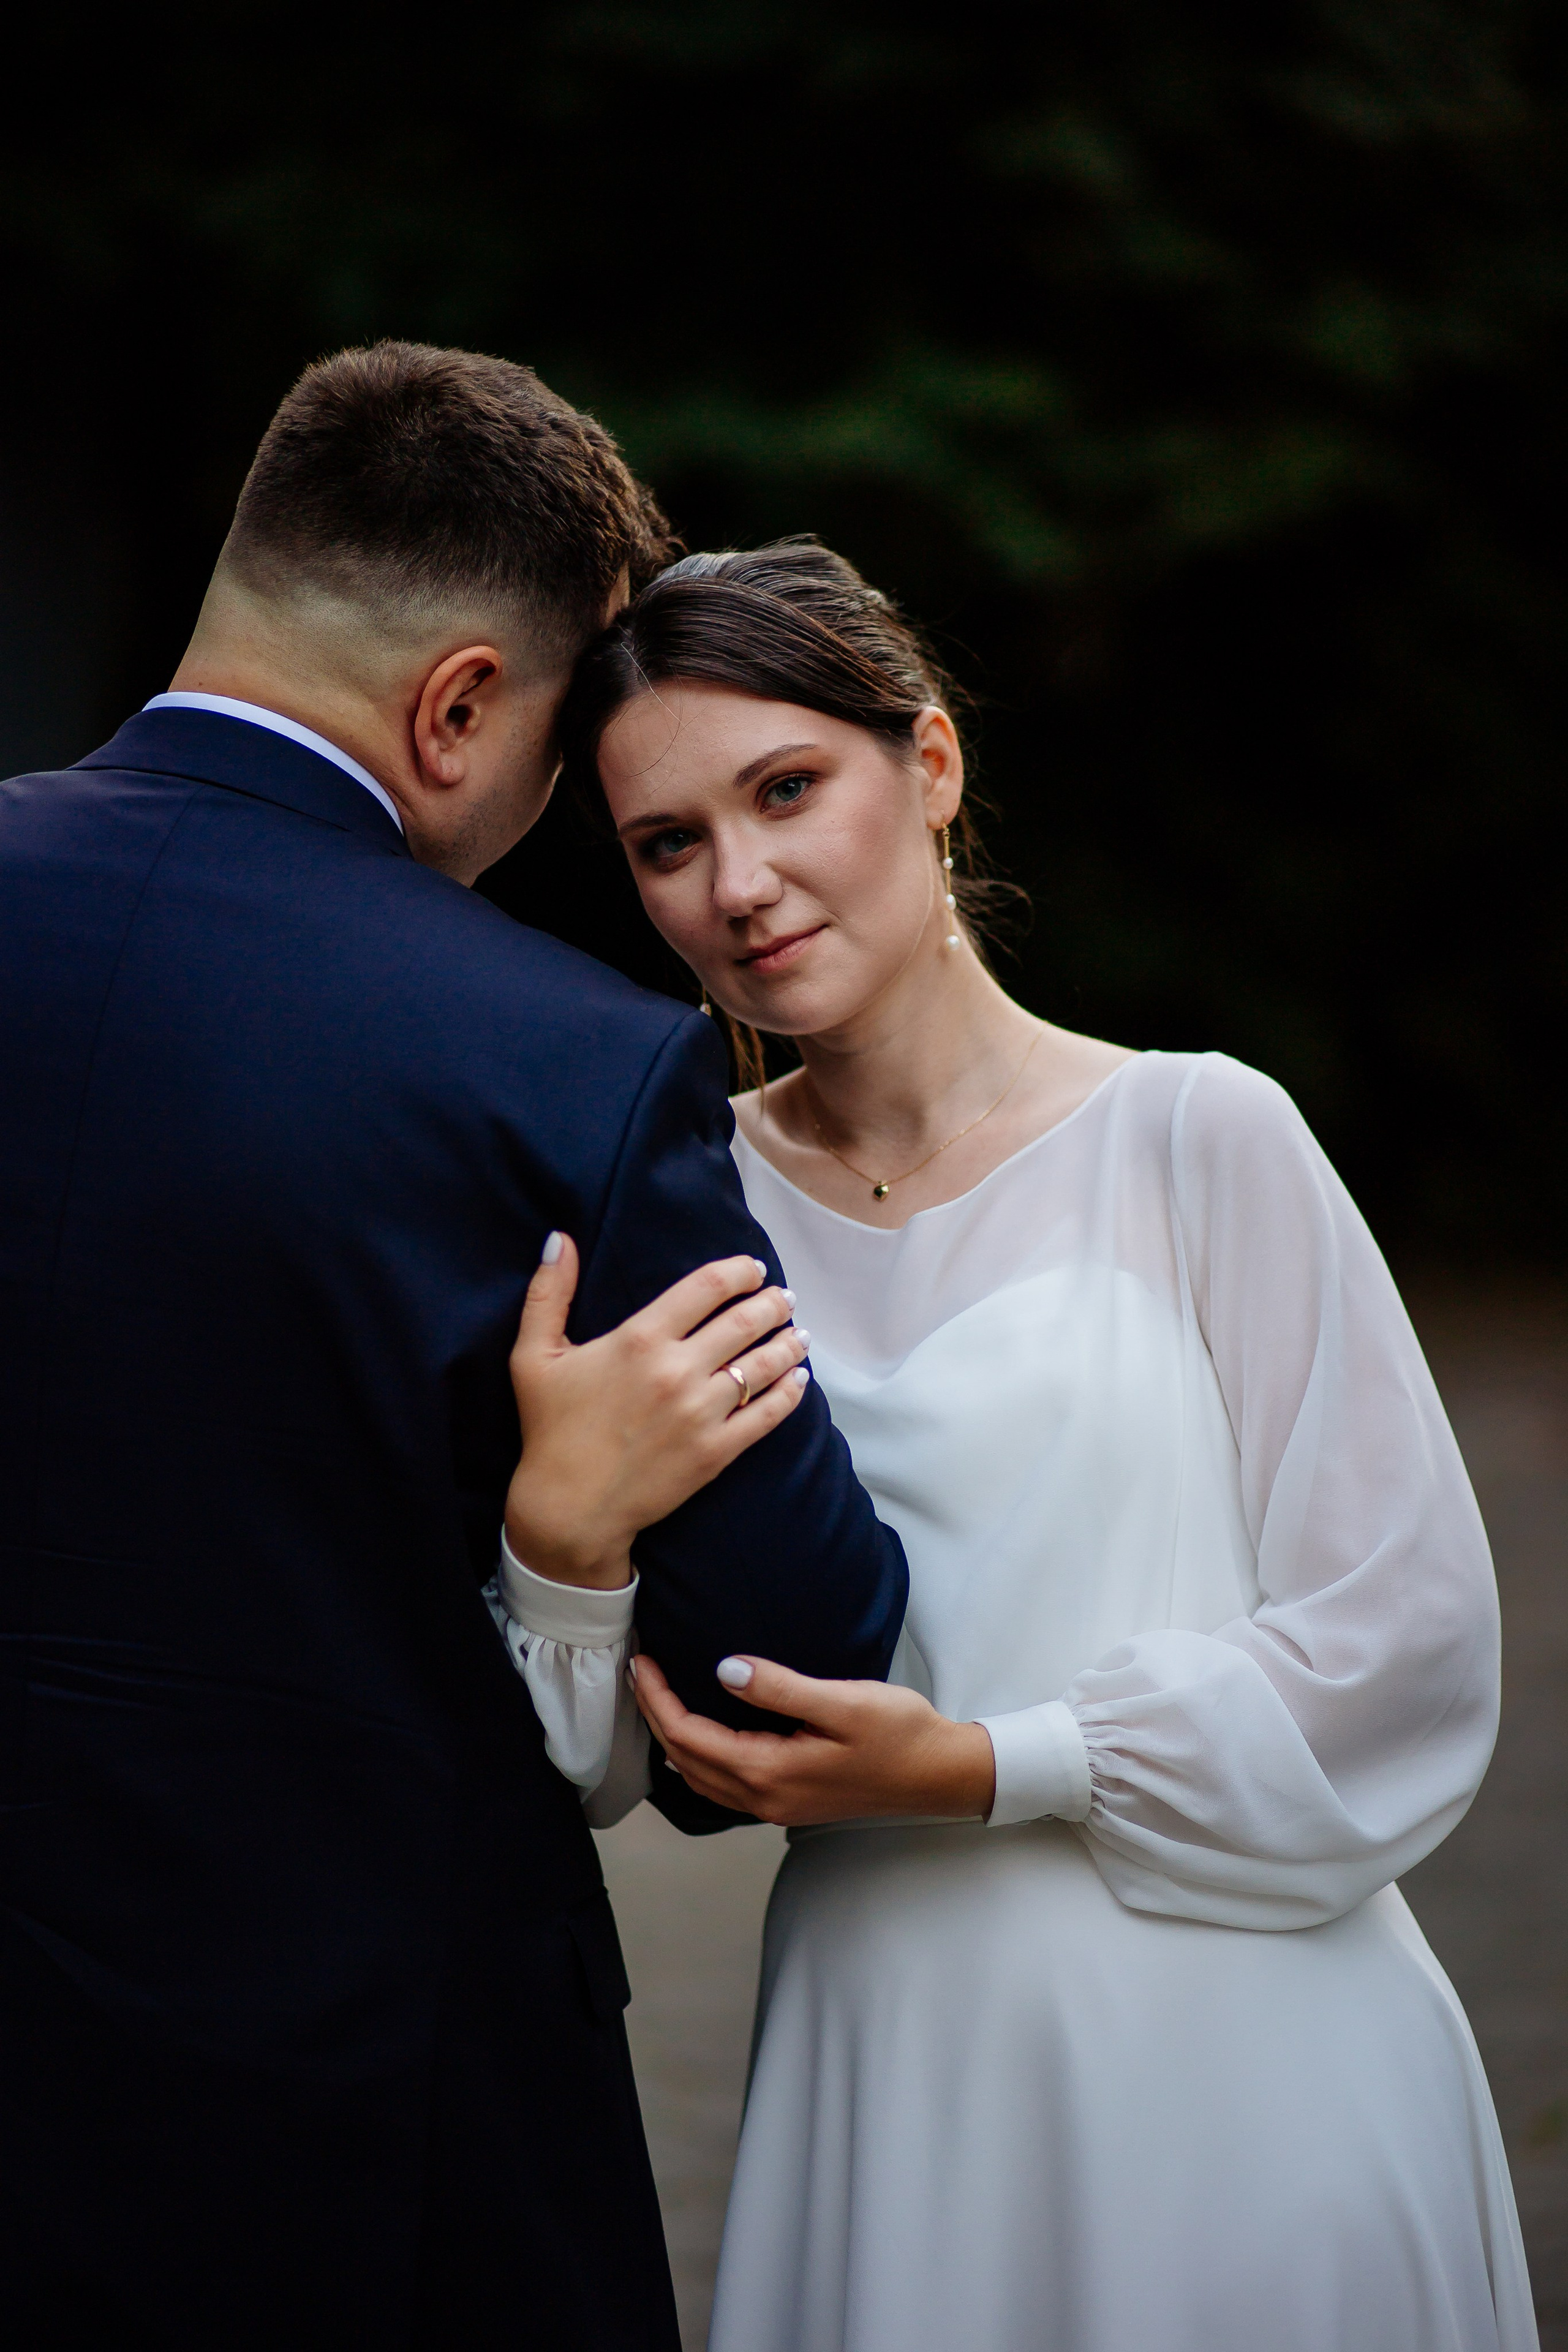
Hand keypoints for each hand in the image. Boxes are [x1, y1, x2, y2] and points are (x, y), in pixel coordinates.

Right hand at [503, 1234, 809, 1588]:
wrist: (568, 1508)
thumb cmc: (550, 1429)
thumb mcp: (533, 1356)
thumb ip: (548, 1293)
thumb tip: (560, 1239)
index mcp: (639, 1339)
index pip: (706, 1287)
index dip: (737, 1272)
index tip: (753, 1269)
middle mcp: (677, 1370)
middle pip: (743, 1322)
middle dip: (771, 1304)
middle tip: (784, 1298)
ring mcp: (701, 1413)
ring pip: (761, 1365)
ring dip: (787, 1344)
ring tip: (799, 1333)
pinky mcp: (715, 1452)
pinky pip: (766, 1415)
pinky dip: (789, 1393)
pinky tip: (799, 1379)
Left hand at [629, 1653, 996, 1825]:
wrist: (939, 1775)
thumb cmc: (899, 1735)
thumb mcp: (843, 1702)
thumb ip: (781, 1688)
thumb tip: (725, 1670)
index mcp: (770, 1772)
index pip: (689, 1737)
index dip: (658, 1700)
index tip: (641, 1661)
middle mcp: (765, 1798)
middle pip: (685, 1760)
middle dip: (655, 1717)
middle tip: (638, 1672)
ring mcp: (776, 1805)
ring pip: (700, 1777)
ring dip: (672, 1739)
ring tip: (657, 1698)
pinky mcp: (789, 1801)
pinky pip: (722, 1785)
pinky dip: (697, 1758)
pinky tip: (700, 1735)